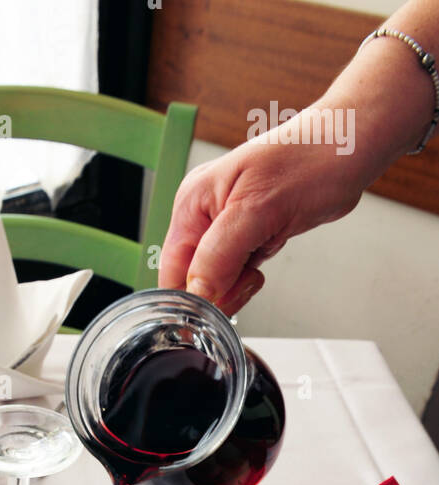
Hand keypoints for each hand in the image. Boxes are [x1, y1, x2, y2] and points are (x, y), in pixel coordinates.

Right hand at [159, 113, 367, 314]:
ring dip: (238, 283)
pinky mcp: (245, 234)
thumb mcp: (258, 211)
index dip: (192, 297)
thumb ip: (219, 256)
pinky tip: (267, 250)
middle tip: (251, 274)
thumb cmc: (310, 160)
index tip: (220, 302)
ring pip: (214, 280)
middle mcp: (201, 215)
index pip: (171, 272)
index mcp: (191, 204)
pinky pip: (234, 271)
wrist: (348, 146)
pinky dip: (249, 274)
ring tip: (261, 258)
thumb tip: (196, 293)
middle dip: (220, 290)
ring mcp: (223, 225)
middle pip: (191, 280)